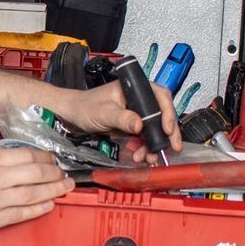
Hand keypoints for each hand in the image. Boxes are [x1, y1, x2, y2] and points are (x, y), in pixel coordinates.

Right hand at [0, 145, 72, 239]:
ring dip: (53, 190)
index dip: (44, 158)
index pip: (26, 156)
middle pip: (36, 174)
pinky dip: (38, 209)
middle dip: (55, 173)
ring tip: (65, 188)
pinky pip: (20, 214)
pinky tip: (48, 205)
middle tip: (65, 174)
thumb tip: (0, 153)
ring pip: (33, 194)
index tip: (52, 160)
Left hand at [62, 80, 183, 163]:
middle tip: (171, 147)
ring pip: (155, 129)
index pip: (160, 96)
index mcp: (135, 88)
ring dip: (154, 145)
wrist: (73, 116)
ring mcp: (137, 114)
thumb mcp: (104, 112)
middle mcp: (139, 100)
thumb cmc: (85, 105)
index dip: (168, 112)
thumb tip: (139, 124)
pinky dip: (145, 148)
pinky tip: (141, 156)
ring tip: (149, 157)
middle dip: (167, 133)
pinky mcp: (132, 126)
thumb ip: (121, 118)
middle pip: (162, 115)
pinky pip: (145, 138)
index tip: (166, 128)